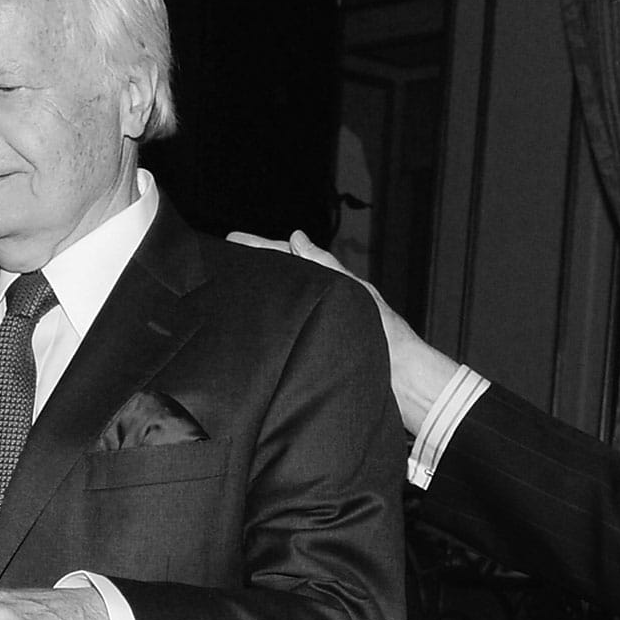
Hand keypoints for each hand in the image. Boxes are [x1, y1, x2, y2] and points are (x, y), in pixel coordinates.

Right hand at [228, 228, 459, 436]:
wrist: (400, 382)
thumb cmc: (387, 338)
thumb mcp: (352, 293)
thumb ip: (325, 266)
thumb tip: (298, 237)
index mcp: (330, 285)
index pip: (289, 259)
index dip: (262, 249)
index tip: (233, 241)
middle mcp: (320, 306)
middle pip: (280, 280)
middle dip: (252, 269)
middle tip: (220, 261)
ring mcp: (314, 329)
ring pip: (280, 306)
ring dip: (257, 295)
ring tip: (228, 288)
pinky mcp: (310, 354)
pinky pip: (282, 334)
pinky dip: (266, 325)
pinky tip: (248, 325)